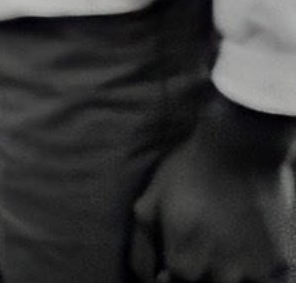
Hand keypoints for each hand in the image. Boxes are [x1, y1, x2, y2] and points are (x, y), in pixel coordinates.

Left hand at [130, 96, 295, 282]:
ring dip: (227, 273)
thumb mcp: (151, 199)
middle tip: (204, 242)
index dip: (171, 274)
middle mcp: (218, 277)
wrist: (240, 151)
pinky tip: (247, 250)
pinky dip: (255, 272)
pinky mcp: (278, 266)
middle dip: (200, 272)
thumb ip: (143, 242)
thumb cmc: (189, 171)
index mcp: (183, 265)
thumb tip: (146, 277)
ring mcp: (251, 275)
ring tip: (225, 243)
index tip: (176, 258)